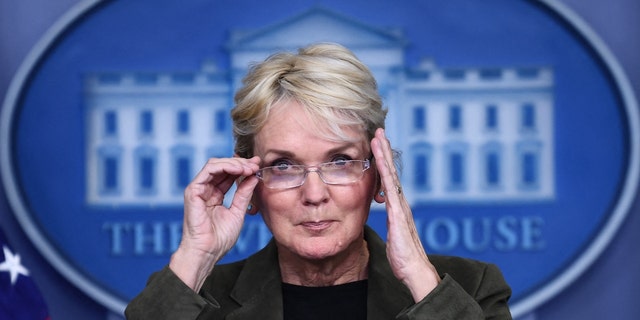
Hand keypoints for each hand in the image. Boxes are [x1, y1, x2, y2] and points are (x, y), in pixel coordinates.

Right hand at [169, 156, 260, 291]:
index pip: (229, 175)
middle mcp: (206, 190)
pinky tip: (239, 170)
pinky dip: (225, 166)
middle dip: (241, 163)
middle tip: (256, 164)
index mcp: (215, 195)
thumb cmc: (220, 238)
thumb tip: (253, 177)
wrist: (207, 252)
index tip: (258, 166)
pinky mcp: (193, 190)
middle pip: (223, 167)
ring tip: (249, 168)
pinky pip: (209, 170)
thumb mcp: (238, 211)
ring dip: (235, 163)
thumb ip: (244, 193)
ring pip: (216, 164)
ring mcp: (198, 189)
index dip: (243, 168)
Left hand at [371, 128, 439, 301]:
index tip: (377, 145)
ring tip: (379, 138)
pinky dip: (385, 173)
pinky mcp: (398, 213)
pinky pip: (390, 189)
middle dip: (385, 150)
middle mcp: (400, 202)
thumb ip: (391, 223)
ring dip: (384, 156)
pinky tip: (381, 162)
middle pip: (391, 171)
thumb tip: (388, 217)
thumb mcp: (393, 234)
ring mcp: (400, 206)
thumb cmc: (403, 256)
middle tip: (379, 131)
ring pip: (391, 175)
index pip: (388, 179)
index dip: (383, 161)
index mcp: (397, 206)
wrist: (413, 269)